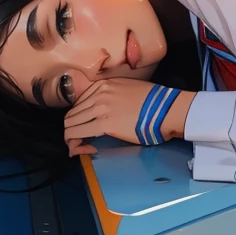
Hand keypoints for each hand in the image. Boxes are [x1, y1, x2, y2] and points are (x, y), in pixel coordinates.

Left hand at [64, 78, 195, 153]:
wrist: (165, 110)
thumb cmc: (152, 103)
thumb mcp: (126, 90)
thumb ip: (110, 97)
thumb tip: (102, 113)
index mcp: (103, 84)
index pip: (78, 103)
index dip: (78, 120)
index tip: (84, 130)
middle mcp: (98, 93)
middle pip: (71, 114)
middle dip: (71, 130)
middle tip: (80, 142)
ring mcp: (99, 107)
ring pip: (70, 124)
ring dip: (72, 138)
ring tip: (81, 148)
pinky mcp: (103, 123)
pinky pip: (77, 134)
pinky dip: (76, 144)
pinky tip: (84, 149)